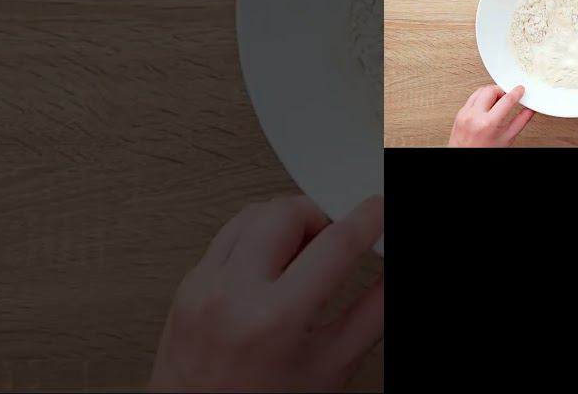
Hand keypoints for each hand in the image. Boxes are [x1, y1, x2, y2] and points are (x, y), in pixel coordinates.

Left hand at [149, 196, 384, 392]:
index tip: (377, 212)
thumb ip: (373, 314)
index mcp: (275, 319)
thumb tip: (390, 278)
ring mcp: (203, 287)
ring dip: (286, 221)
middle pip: (287, 212)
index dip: (366, 219)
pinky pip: (226, 235)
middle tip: (336, 239)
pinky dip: (255, 239)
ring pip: (252, 214)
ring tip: (302, 253)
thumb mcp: (331, 366)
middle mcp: (232, 295)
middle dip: (320, 216)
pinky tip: (270, 265)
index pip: (335, 244)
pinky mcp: (187, 285)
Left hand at [448, 84, 534, 146]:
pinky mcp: (460, 112)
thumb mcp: (506, 138)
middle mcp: (474, 116)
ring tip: (497, 103)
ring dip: (490, 93)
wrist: (465, 156)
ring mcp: (465, 113)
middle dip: (502, 91)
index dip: (516, 93)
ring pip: (480, 90)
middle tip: (507, 98)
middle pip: (491, 89)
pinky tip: (486, 107)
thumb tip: (529, 111)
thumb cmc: (484, 151)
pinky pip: (472, 98)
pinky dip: (481, 99)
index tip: (520, 90)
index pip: (506, 100)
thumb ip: (520, 122)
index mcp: (488, 123)